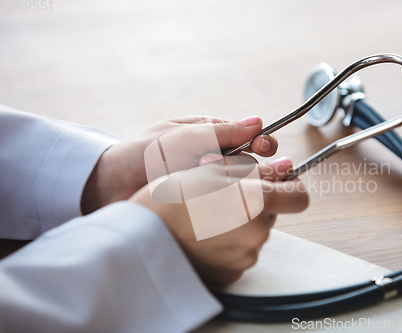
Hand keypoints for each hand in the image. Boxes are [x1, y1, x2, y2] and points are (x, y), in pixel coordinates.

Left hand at [81, 115, 278, 213]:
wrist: (109, 188)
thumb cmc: (142, 155)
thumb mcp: (183, 137)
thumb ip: (220, 131)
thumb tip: (258, 122)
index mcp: (209, 136)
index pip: (248, 138)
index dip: (261, 143)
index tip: (266, 149)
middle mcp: (213, 160)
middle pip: (249, 164)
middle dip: (249, 167)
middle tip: (244, 172)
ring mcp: (209, 185)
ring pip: (241, 186)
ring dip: (236, 185)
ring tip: (218, 187)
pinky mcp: (203, 208)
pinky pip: (226, 205)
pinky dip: (228, 204)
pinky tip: (223, 205)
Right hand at [130, 157, 308, 286]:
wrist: (141, 238)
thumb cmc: (171, 199)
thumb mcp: (212, 171)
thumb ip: (254, 169)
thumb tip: (283, 169)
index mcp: (256, 204)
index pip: (299, 196)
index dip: (290, 185)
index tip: (275, 181)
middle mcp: (257, 235)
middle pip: (272, 213)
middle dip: (255, 201)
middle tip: (222, 193)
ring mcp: (244, 258)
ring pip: (255, 232)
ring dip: (240, 221)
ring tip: (207, 214)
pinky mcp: (231, 274)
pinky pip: (240, 252)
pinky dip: (228, 242)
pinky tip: (204, 233)